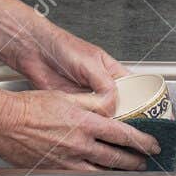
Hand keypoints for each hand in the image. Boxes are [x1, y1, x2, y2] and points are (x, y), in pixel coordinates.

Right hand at [0, 87, 160, 172]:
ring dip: (119, 170)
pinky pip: (83, 175)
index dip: (142, 140)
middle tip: (145, 160)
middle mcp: (79, 144)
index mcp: (84, 123)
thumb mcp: (65, 97)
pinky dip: (97, 175)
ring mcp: (68, 160)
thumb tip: (111, 105)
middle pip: (116, 157)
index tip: (152, 143)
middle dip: (135, 160)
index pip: (123, 134)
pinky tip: (101, 173)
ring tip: (129, 169)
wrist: (3, 123)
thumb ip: (91, 103)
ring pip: (102, 170)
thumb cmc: (28, 107)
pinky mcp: (57, 169)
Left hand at [1, 22, 128, 116]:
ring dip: (102, 122)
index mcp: (114, 74)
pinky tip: (87, 124)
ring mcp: (89, 98)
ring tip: (103, 126)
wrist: (35, 52)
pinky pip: (86, 119)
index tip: (140, 119)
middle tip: (121, 127)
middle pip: (120, 109)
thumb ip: (105, 85)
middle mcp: (103, 87)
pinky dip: (87, 124)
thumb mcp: (91, 63)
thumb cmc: (63, 48)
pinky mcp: (75, 107)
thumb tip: (112, 106)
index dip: (138, 105)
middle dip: (120, 118)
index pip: (134, 92)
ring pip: (103, 117)